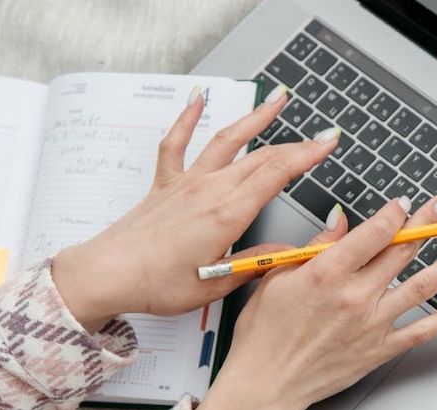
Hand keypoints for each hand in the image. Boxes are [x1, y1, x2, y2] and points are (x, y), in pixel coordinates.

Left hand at [52, 84, 342, 331]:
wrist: (107, 276)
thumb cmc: (157, 284)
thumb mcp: (219, 283)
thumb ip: (259, 262)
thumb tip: (292, 253)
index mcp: (227, 213)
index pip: (277, 174)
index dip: (307, 155)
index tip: (328, 144)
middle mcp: (209, 190)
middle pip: (261, 157)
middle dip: (296, 144)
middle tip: (323, 135)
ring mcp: (186, 182)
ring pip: (227, 141)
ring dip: (254, 118)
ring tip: (277, 100)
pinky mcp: (165, 185)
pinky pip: (176, 144)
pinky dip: (187, 117)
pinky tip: (197, 98)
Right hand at [196, 193, 436, 409]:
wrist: (266, 385)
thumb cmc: (264, 333)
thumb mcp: (278, 277)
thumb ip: (316, 246)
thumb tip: (341, 221)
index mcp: (327, 272)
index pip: (374, 232)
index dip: (396, 213)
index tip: (407, 202)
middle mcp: (355, 295)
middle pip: (403, 250)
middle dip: (432, 222)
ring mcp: (372, 323)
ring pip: (424, 284)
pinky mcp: (380, 349)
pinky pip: (423, 331)